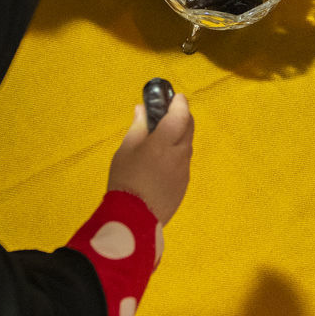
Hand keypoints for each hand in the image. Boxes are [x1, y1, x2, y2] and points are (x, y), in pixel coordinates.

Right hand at [107, 93, 193, 225]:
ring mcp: (184, 171)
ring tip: (161, 139)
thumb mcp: (126, 149)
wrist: (133, 219)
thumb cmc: (126, 179)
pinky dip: (176, 154)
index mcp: (165, 142)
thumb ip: (138, 127)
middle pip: (188, 128)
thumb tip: (142, 109)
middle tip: (168, 114)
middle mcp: (180, 154)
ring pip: (187, 146)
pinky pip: (183, 163)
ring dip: (179, 136)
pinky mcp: (183, 186)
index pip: (181, 114)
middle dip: (182, 116)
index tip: (174, 97)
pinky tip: (161, 162)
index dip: (179, 102)